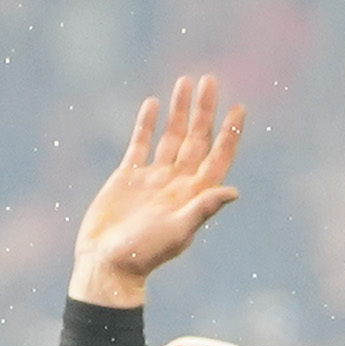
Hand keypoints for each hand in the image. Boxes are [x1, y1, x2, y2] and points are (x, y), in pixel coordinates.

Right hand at [70, 75, 245, 307]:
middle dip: (205, 110)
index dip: (229, 133)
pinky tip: (153, 104)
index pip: (217, 157)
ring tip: (185, 82)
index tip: (239, 107)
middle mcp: (176, 183)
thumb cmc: (143, 256)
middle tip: (211, 80)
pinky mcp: (128, 178)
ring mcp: (153, 179)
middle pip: (196, 139)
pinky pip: (140, 144)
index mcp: (192, 194)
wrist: (105, 265)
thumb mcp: (177, 232)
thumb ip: (203, 209)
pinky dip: (147, 125)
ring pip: (171, 136)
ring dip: (179, 111)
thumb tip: (234, 192)